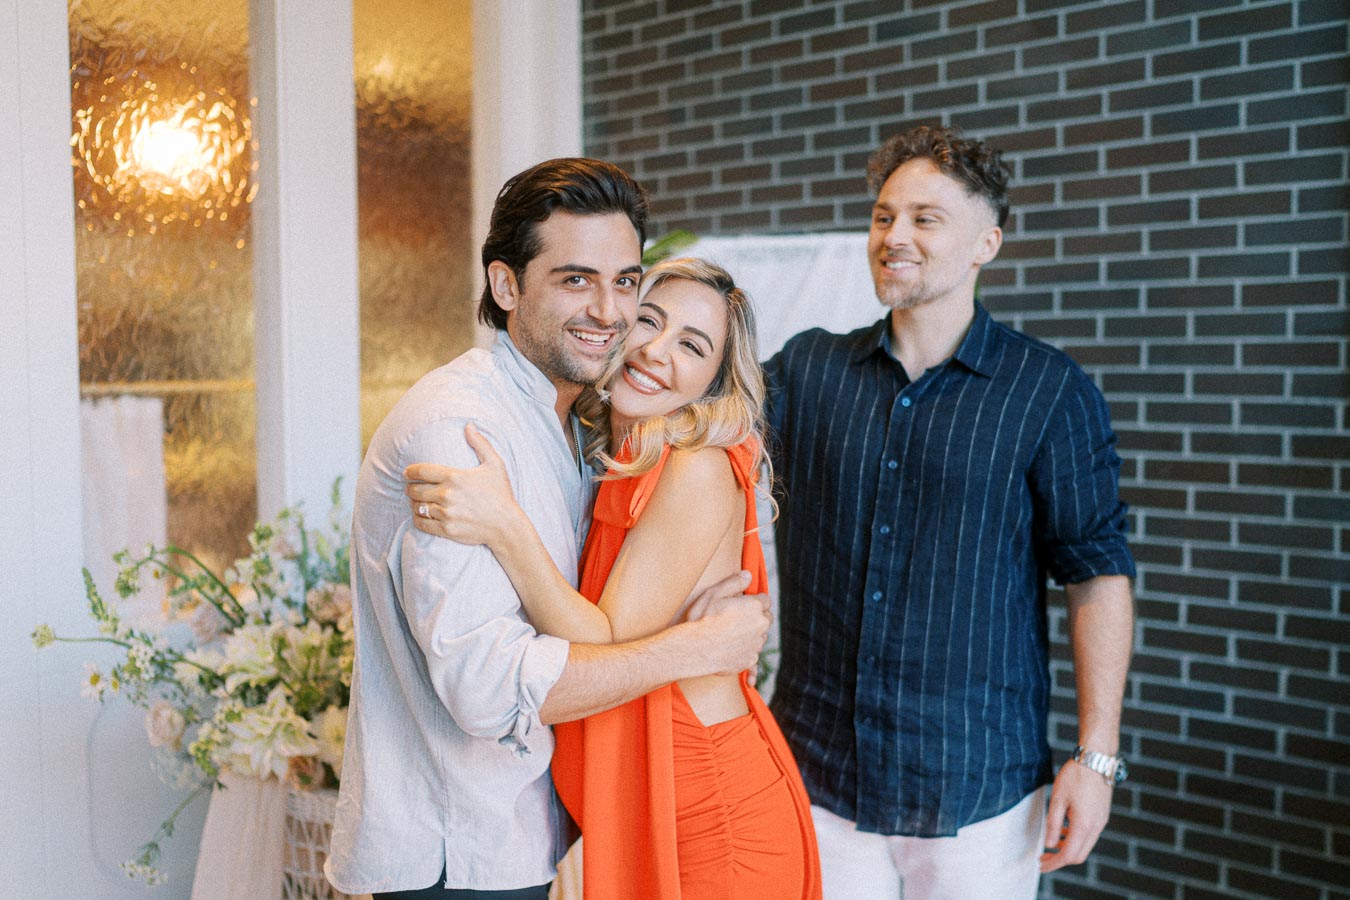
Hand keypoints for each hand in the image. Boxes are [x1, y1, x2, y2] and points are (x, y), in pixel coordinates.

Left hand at [404, 423, 519, 546]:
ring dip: (414, 504)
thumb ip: (480, 444)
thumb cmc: (501, 494)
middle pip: (415, 490)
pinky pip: (422, 523)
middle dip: (411, 488)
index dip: (410, 471)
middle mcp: (447, 494)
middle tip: (412, 488)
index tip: (406, 472)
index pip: (421, 471)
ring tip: (417, 502)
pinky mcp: (446, 529)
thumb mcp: (495, 464)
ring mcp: (446, 513)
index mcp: (454, 477)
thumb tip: (469, 425)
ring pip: (417, 507)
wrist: (506, 526)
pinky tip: (421, 516)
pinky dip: (418, 519)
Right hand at [683, 571, 770, 675]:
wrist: (694, 649)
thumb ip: (734, 582)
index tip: (744, 603)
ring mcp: (756, 644)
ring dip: (752, 633)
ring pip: (760, 635)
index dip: (754, 600)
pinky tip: (731, 648)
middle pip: (766, 618)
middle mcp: (761, 625)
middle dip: (756, 616)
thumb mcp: (714, 593)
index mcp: (755, 606)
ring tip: (732, 633)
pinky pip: (753, 652)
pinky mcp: (750, 660)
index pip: (766, 599)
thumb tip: (748, 575)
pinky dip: (746, 650)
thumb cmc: (702, 619)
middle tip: (737, 617)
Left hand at [1039, 757, 1113, 871]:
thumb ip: (1054, 824)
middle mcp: (1096, 827)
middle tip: (1042, 858)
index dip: (1053, 863)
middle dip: (1060, 860)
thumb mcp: (1058, 799)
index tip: (1040, 865)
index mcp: (1084, 825)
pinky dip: (1075, 839)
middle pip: (1078, 855)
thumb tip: (1050, 844)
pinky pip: (1089, 835)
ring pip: (1084, 846)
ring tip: (1050, 845)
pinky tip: (1063, 830)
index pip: (1068, 855)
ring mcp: (1101, 822)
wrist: (1096, 760)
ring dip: (1068, 849)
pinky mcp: (1102, 816)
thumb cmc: (1075, 776)